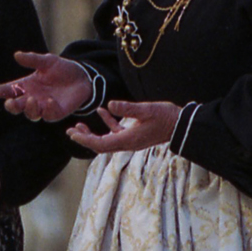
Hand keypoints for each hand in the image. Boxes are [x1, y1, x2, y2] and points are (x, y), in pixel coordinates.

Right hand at [0, 52, 92, 122]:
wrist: (82, 76)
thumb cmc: (61, 69)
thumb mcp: (47, 61)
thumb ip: (32, 59)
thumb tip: (17, 55)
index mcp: (26, 86)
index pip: (10, 90)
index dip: (1, 92)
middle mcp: (32, 98)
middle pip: (17, 106)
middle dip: (11, 106)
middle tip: (9, 102)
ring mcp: (44, 107)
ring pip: (31, 114)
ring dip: (29, 109)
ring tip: (31, 99)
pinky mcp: (56, 112)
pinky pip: (49, 115)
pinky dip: (48, 110)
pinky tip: (49, 101)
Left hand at [66, 99, 180, 154]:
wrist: (181, 125)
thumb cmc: (166, 117)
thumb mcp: (147, 109)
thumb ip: (128, 108)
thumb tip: (109, 105)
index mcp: (127, 140)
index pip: (100, 144)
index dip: (85, 140)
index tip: (72, 134)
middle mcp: (127, 144)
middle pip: (100, 145)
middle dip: (84, 139)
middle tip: (69, 131)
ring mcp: (131, 140)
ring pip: (106, 140)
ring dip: (93, 133)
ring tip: (79, 125)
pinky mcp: (135, 135)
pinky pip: (117, 132)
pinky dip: (107, 123)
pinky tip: (102, 111)